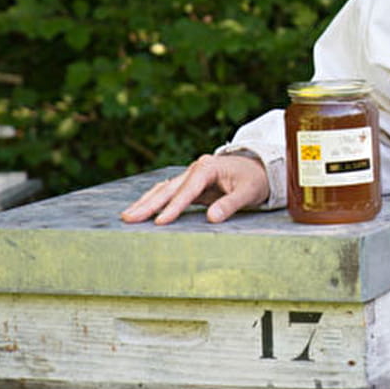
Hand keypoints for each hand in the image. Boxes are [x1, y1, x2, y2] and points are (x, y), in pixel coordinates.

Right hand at [120, 153, 269, 224]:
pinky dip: (155, 201)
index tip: (160, 222)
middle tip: (129, 218)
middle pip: (168, 188)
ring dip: (146, 203)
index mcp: (208, 167)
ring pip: (164, 189)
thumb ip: (230, 204)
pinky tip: (141, 210)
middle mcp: (196, 168)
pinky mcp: (190, 185)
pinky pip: (169, 193)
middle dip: (148, 204)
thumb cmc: (255, 180)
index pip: (188, 190)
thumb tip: (212, 218)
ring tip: (128, 216)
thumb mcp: (249, 192)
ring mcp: (191, 175)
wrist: (261, 169)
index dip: (174, 207)